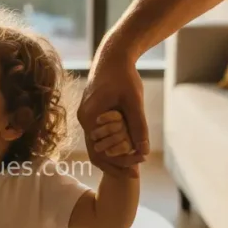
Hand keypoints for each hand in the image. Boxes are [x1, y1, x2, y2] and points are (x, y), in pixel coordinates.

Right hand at [78, 47, 149, 174]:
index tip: (136, 172)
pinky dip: (113, 141)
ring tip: (134, 162)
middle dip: (116, 163)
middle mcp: (84, 119)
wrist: (113, 55)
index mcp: (89, 119)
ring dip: (115, 153)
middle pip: (97, 151)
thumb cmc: (123, 76)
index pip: (99, 153)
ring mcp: (87, 115)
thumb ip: (138, 126)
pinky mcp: (93, 110)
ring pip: (98, 143)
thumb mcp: (134, 102)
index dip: (118, 165)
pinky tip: (128, 145)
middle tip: (136, 173)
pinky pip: (100, 133)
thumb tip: (143, 151)